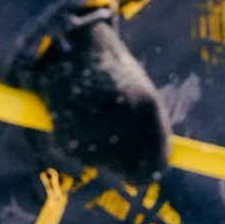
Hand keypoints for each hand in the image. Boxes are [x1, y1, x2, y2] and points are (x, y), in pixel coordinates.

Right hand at [20, 19, 169, 181]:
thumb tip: (153, 170)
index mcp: (149, 109)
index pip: (157, 162)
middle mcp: (124, 124)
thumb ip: (148, 130)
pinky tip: (70, 114)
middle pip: (125, 168)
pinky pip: (73, 151)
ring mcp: (95, 133)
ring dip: (93, 147)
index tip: (139, 177)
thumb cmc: (110, 71)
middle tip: (108, 138)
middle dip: (119, 161)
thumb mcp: (140, 95)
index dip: (149, 173)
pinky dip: (70, 139)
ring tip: (88, 113)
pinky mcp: (67, 139)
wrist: (67, 45)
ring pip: (98, 161)